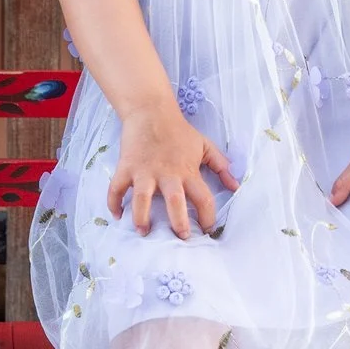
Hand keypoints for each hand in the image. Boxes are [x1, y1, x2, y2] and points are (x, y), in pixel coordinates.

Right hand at [110, 104, 238, 239]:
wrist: (151, 111)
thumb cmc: (179, 130)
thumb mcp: (204, 145)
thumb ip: (221, 166)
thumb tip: (236, 186)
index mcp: (188, 171)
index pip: (204, 198)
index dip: (208, 217)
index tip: (207, 229)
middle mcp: (167, 174)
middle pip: (174, 203)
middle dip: (178, 223)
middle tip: (181, 237)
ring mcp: (144, 171)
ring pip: (142, 199)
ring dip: (141, 217)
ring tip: (143, 231)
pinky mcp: (126, 166)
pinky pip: (116, 188)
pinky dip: (113, 202)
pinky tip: (117, 214)